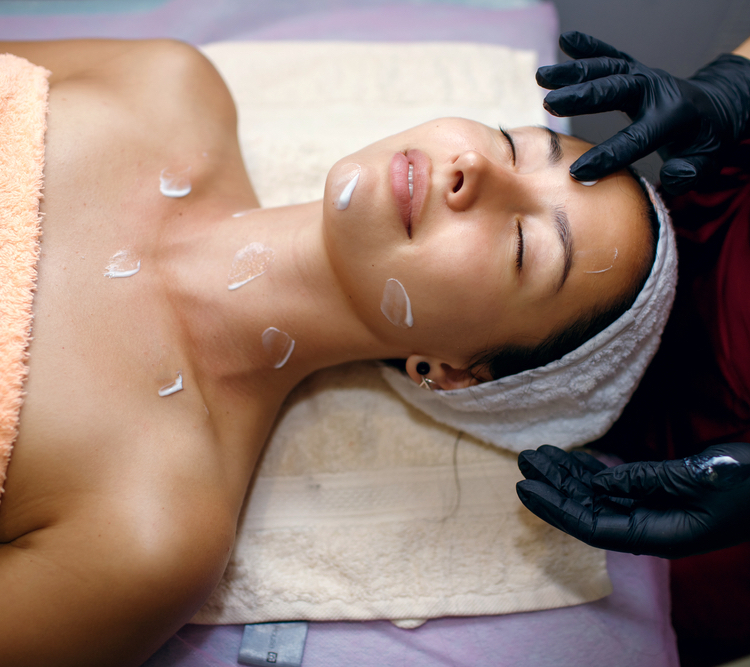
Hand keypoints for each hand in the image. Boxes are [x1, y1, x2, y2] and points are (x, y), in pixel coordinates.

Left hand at [516, 443, 749, 558]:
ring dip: (567, 475)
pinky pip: (616, 484)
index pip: (591, 526)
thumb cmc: (749, 483)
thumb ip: (645, 481)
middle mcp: (650, 526)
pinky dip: (592, 470)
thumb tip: (596, 486)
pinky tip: (572, 458)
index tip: (524, 489)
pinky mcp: (660, 493)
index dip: (555, 508)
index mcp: (659, 535)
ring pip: (598, 494)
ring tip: (538, 453)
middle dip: (553, 486)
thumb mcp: (698, 478)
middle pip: (587, 509)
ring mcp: (654, 510)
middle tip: (523, 460)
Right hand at [537, 31, 749, 193]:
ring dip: (574, 71)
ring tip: (542, 77)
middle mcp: (658, 90)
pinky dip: (589, 46)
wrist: (715, 108)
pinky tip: (567, 39)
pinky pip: (611, 56)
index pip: (638, 137)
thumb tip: (673, 176)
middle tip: (550, 103)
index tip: (576, 171)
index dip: (609, 154)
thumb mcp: (707, 162)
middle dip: (583, 96)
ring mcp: (645, 76)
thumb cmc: (704, 143)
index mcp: (675, 117)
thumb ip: (691, 171)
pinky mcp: (635, 70)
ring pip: (608, 69)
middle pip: (617, 90)